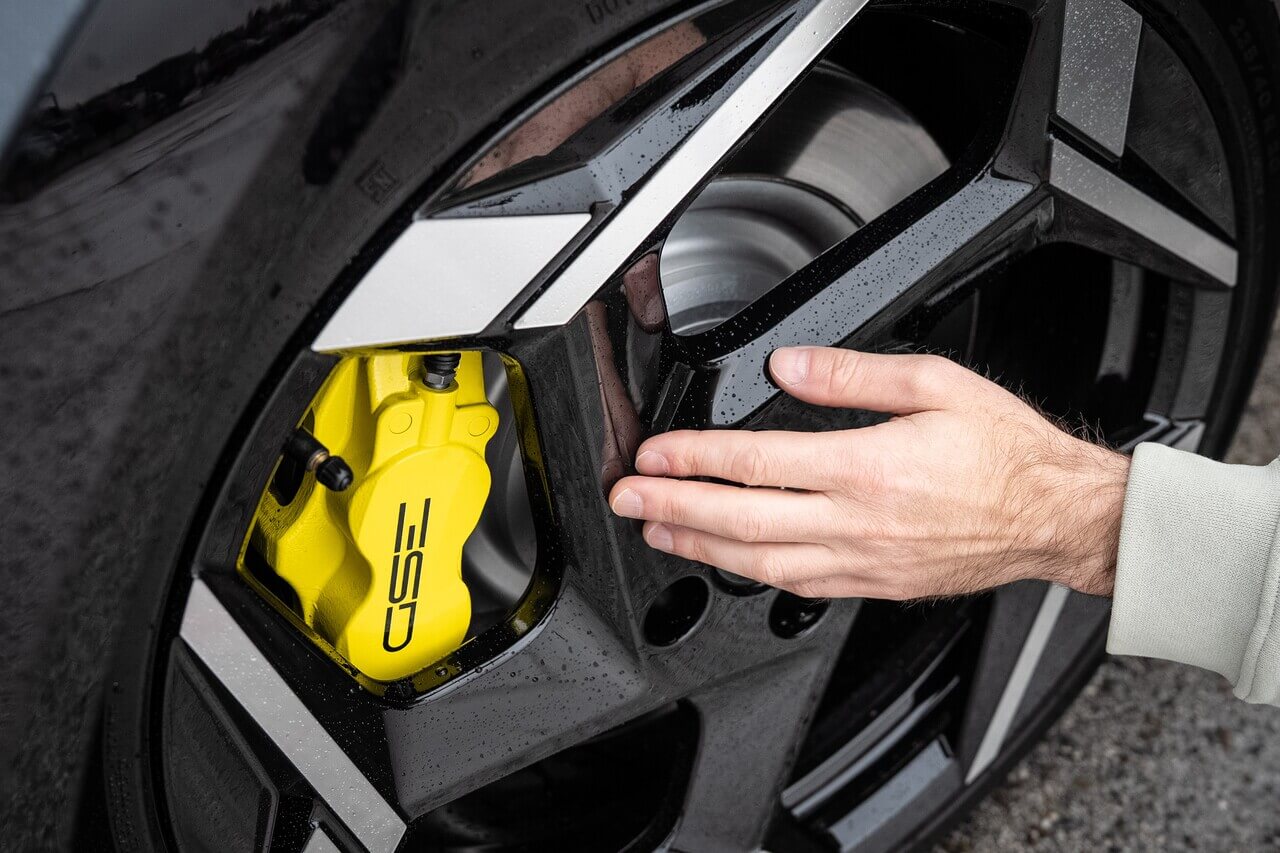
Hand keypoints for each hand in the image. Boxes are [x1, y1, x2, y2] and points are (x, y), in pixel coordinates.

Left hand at [609, 347, 1130, 599]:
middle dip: (673, 506)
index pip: (755, 464)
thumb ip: (854, 375)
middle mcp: (859, 522)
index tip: (655, 453)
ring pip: (760, 564)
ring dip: (699, 546)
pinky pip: (800, 587)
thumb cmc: (1007, 452)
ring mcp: (865, 561)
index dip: (693, 458)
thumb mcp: (937, 385)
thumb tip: (789, 367)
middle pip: (741, 520)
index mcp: (869, 467)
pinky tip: (726, 561)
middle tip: (628, 498)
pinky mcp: (876, 585)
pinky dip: (751, 574)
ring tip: (657, 530)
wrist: (1057, 517)